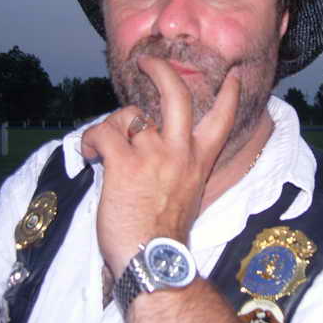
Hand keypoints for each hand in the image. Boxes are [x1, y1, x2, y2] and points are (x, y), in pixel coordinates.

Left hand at [81, 55, 239, 277]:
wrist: (154, 261)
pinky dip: (90, 141)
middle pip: (176, 93)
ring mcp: (153, 155)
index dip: (229, 92)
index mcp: (198, 159)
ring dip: (111, 126)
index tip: (232, 74)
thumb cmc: (165, 232)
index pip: (222, 118)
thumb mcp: (187, 191)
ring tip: (103, 147)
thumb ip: (178, 164)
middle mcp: (179, 150)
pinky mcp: (124, 164)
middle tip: (147, 61)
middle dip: (161, 69)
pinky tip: (90, 155)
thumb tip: (152, 143)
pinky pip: (102, 133)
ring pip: (127, 115)